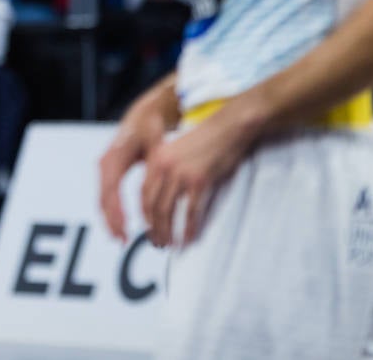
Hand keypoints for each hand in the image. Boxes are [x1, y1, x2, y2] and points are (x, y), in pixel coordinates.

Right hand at [98, 94, 171, 240]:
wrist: (145, 114)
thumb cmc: (152, 128)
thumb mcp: (157, 146)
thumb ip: (155, 167)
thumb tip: (157, 188)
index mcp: (115, 158)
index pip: (111, 191)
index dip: (117, 212)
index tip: (126, 229)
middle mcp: (106, 163)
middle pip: (103, 199)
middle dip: (112, 221)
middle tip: (123, 240)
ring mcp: (105, 167)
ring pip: (103, 199)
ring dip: (111, 219)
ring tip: (122, 238)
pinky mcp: (110, 171)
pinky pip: (107, 195)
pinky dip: (113, 211)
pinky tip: (122, 224)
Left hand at [139, 109, 252, 247]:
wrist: (228, 127)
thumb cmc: (207, 139)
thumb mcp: (178, 151)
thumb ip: (167, 169)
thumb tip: (163, 195)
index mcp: (157, 159)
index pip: (144, 194)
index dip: (145, 215)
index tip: (149, 228)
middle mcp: (164, 167)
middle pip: (153, 206)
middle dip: (154, 228)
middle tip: (159, 242)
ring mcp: (181, 174)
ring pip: (167, 211)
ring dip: (168, 232)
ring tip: (171, 244)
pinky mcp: (199, 181)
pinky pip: (190, 211)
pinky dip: (189, 228)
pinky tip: (190, 237)